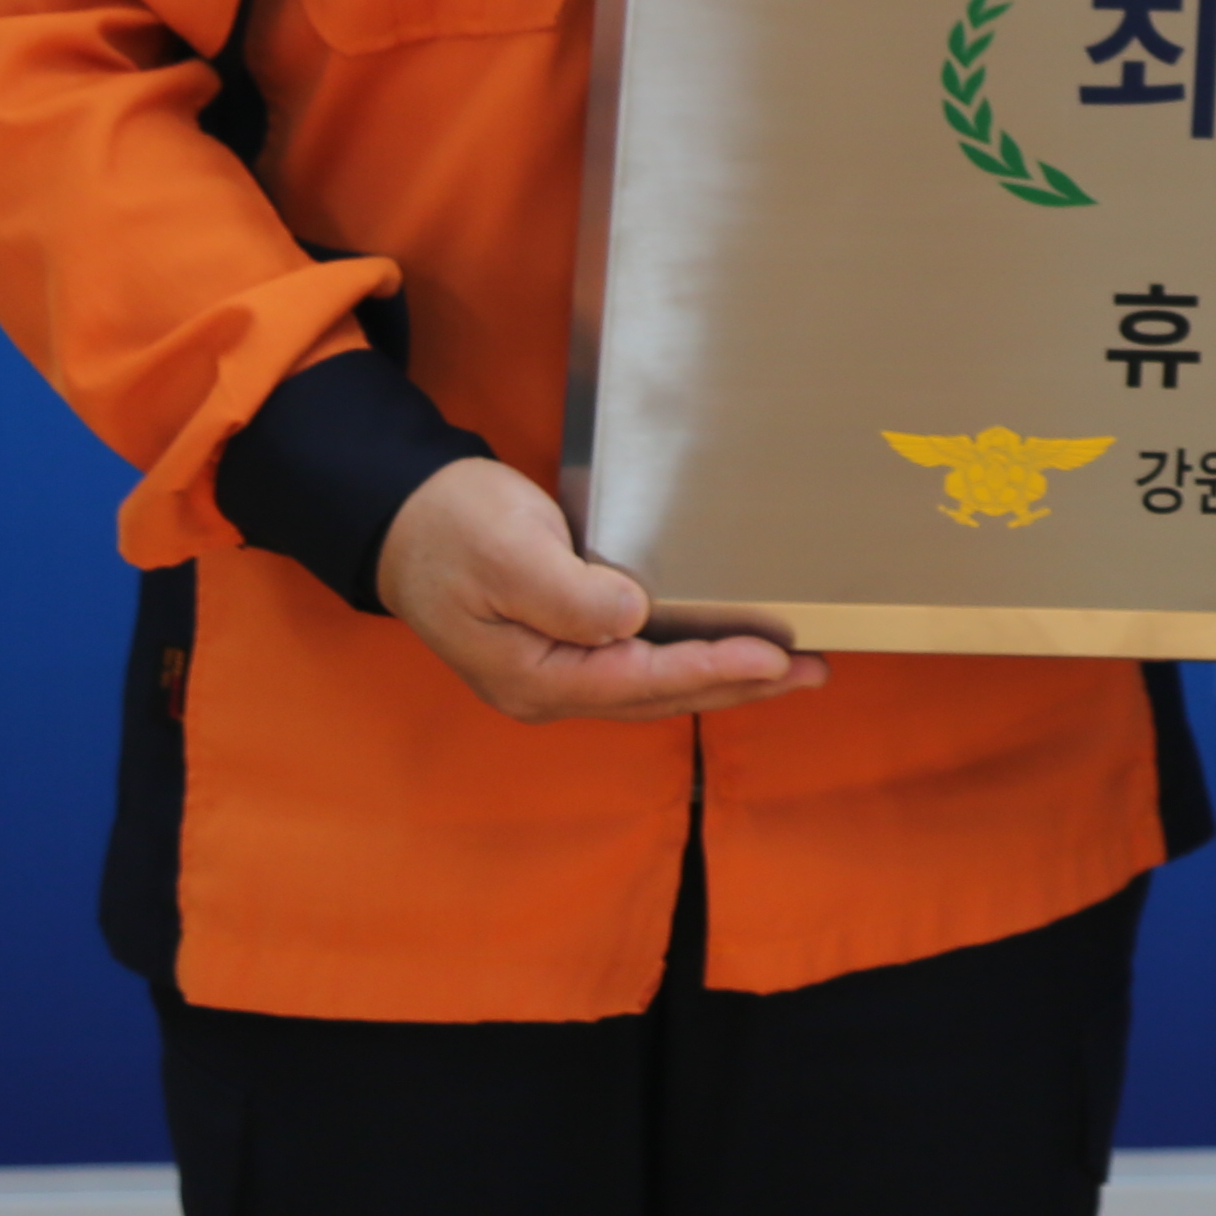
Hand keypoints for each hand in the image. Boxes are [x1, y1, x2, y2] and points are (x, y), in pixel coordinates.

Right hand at [376, 456, 827, 721]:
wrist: (404, 519)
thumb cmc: (451, 527)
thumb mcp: (507, 552)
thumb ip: (567, 594)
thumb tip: (629, 621)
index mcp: (532, 676)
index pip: (639, 680)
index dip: (709, 668)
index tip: (771, 657)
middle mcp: (547, 688)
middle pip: (658, 696)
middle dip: (737, 686)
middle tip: (810, 672)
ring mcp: (554, 674)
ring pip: (654, 687)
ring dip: (723, 679)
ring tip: (791, 670)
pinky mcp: (563, 650)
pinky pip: (640, 667)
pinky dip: (690, 662)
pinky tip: (727, 652)